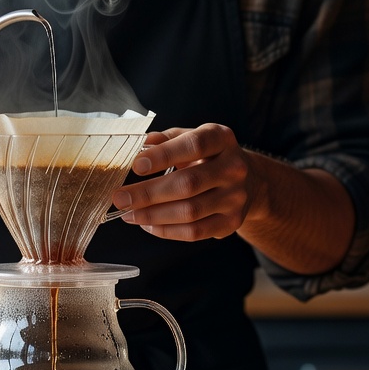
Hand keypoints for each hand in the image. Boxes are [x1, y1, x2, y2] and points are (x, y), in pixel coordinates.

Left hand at [109, 124, 260, 241]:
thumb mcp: (191, 137)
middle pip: (189, 183)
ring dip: (153, 215)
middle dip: (149, 193)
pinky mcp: (232, 222)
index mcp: (222, 138)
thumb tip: (139, 145)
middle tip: (119, 198)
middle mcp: (234, 167)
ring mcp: (235, 197)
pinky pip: (195, 231)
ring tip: (128, 214)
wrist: (248, 181)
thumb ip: (165, 139)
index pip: (194, 145)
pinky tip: (147, 224)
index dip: (164, 155)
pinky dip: (167, 230)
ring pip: (190, 211)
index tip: (135, 165)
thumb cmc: (208, 156)